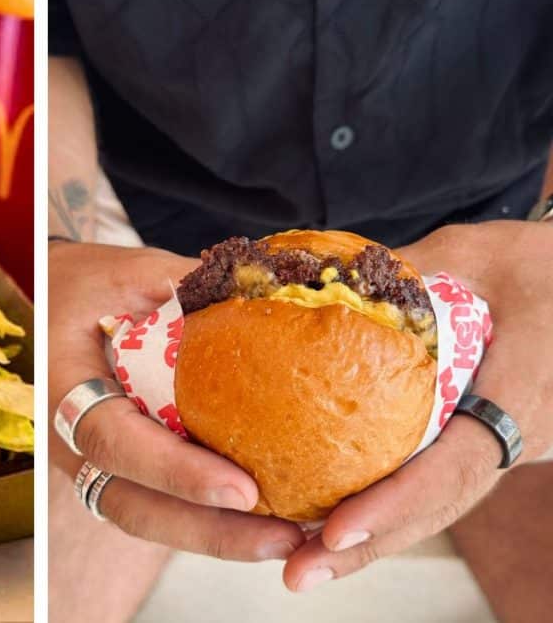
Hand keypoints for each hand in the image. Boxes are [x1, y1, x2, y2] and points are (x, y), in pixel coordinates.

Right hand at [49, 241, 305, 560]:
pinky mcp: (114, 468)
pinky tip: (264, 522)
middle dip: (209, 532)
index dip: (175, 471)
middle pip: (132, 505)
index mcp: (62, 387)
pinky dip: (206, 521)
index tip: (243, 491)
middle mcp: (68, 439)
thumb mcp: (124, 271)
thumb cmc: (82, 282)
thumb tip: (264, 293)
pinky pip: (156, 506)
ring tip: (288, 540)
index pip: (114, 442)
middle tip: (283, 538)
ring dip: (214, 538)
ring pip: (145, 518)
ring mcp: (88, 462)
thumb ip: (182, 284)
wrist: (46, 298)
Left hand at [283, 222, 552, 590]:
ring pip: (434, 506)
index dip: (395, 504)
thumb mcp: (474, 255)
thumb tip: (317, 283)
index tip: (335, 531)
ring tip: (301, 566)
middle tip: (298, 573)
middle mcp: (515, 437)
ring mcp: (499, 447)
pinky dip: (383, 509)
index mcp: (522, 395)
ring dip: (371, 540)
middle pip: (437, 507)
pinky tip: (325, 522)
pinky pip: (430, 484)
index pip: (455, 464)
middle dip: (368, 547)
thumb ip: (406, 273)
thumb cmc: (532, 265)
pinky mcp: (477, 444)